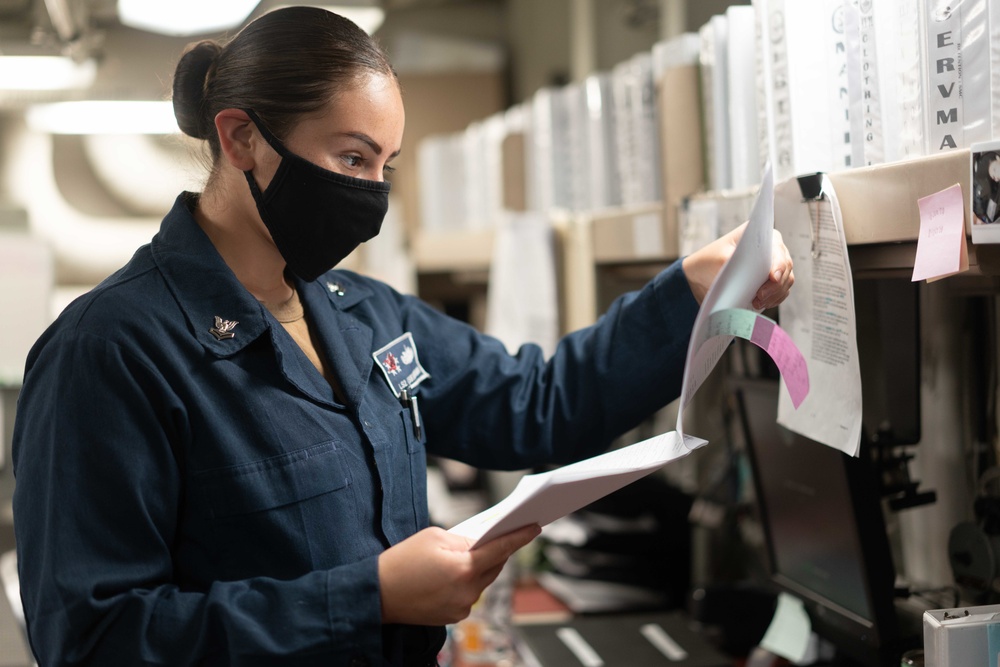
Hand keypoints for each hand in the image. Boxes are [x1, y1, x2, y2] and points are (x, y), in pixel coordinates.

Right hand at [377, 524, 539, 625]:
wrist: (378, 594)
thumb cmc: (401, 562)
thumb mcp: (433, 537)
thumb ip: (462, 539)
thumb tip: (480, 543)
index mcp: (464, 567)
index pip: (501, 549)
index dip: (520, 537)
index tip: (534, 528)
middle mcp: (468, 590)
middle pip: (495, 566)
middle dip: (496, 551)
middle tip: (498, 536)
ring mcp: (462, 606)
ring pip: (483, 581)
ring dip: (480, 567)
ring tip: (467, 554)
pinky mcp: (455, 615)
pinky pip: (470, 594)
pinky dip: (467, 582)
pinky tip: (452, 574)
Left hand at [681, 222, 793, 309]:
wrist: (702, 275)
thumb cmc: (710, 261)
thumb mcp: (718, 258)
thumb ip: (735, 261)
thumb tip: (750, 269)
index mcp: (762, 235)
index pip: (777, 251)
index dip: (778, 265)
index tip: (773, 278)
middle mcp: (773, 248)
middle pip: (785, 267)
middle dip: (775, 285)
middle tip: (759, 297)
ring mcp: (775, 265)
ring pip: (786, 281)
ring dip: (774, 294)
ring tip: (757, 302)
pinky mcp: (773, 282)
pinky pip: (781, 292)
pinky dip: (773, 299)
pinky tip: (760, 304)